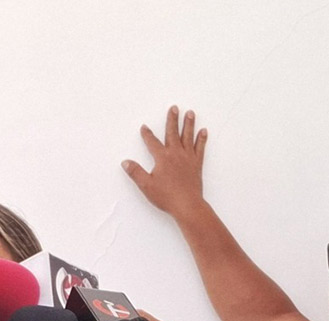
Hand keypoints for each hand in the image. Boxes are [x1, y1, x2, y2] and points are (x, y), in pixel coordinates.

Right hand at [122, 105, 207, 219]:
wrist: (187, 204)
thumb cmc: (166, 196)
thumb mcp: (146, 185)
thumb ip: (136, 172)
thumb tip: (125, 162)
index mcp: (162, 158)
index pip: (152, 142)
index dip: (147, 134)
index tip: (144, 127)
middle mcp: (176, 154)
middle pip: (172, 133)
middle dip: (172, 120)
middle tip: (174, 108)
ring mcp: (188, 158)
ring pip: (188, 137)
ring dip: (189, 124)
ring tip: (190, 113)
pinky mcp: (197, 164)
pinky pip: (200, 148)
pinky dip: (202, 139)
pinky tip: (203, 131)